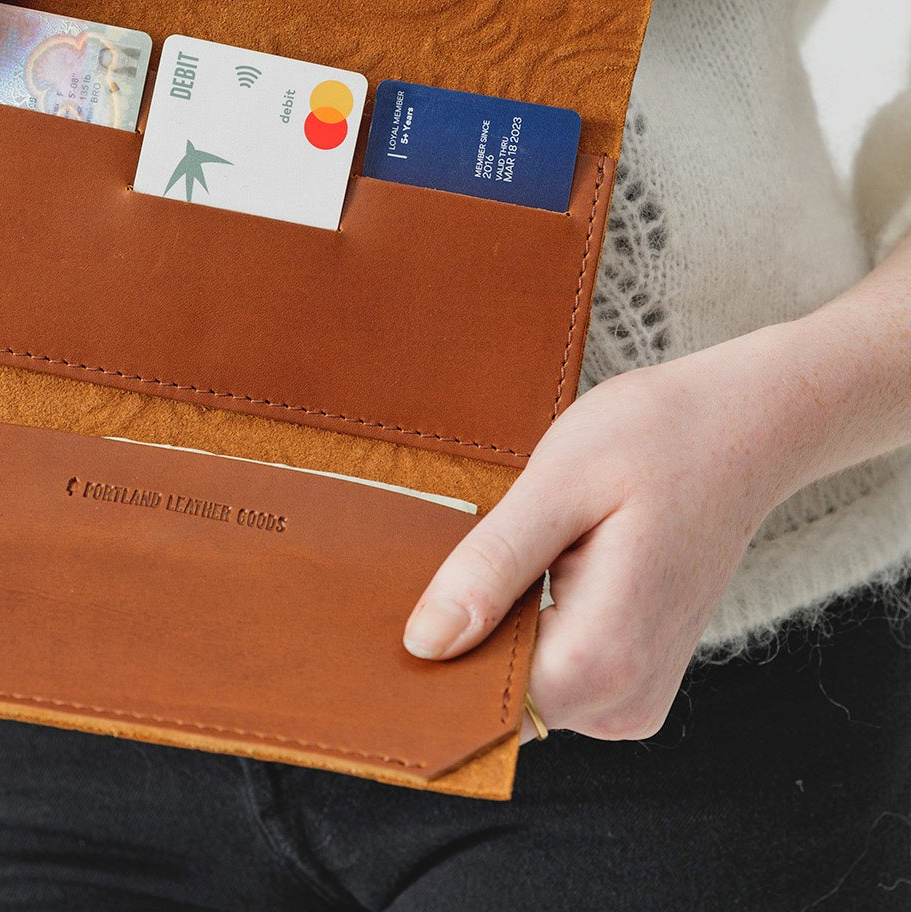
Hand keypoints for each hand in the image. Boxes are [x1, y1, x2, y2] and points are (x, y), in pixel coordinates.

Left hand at [402, 320, 830, 741]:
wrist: (742, 431)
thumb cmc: (654, 440)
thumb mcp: (557, 484)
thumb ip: (491, 567)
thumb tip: (425, 643)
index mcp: (606, 655)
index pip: (483, 700)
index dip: (431, 660)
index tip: (390, 613)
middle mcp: (627, 698)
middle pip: (503, 697)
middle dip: (460, 639)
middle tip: (440, 560)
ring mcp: (636, 694)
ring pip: (526, 686)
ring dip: (495, 630)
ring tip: (497, 555)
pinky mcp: (635, 676)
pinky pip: (556, 672)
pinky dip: (526, 628)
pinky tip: (524, 570)